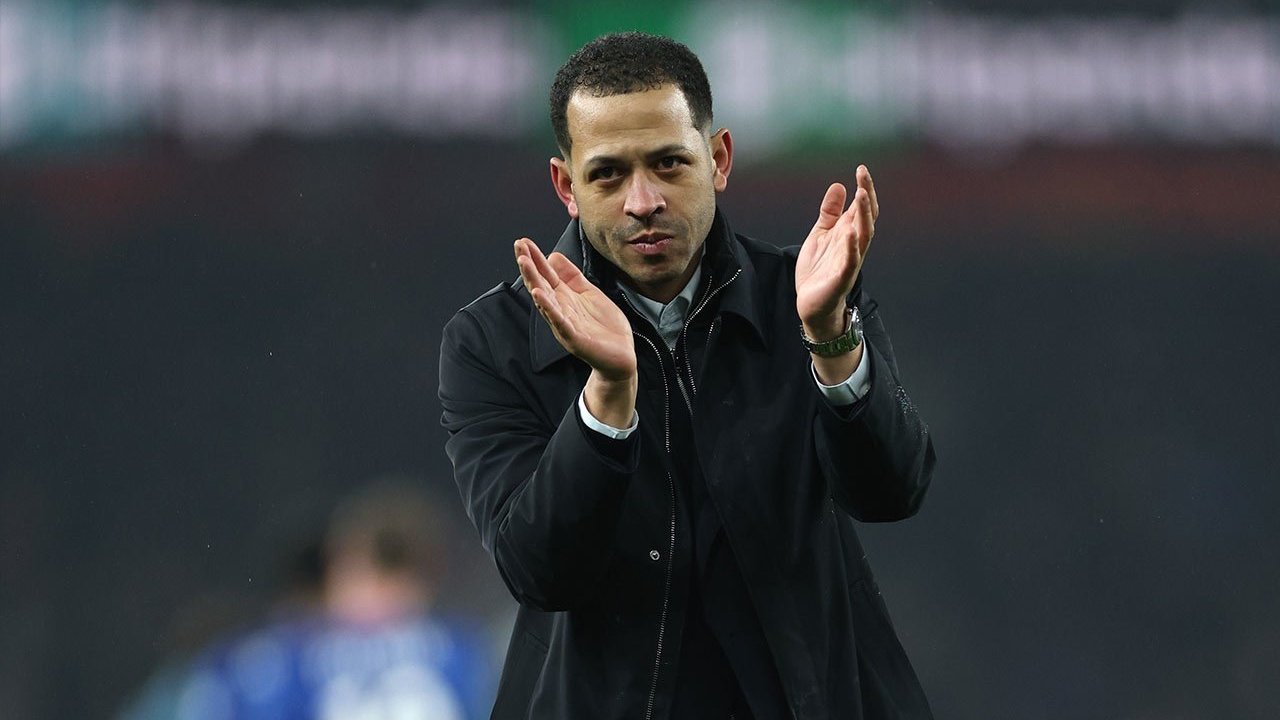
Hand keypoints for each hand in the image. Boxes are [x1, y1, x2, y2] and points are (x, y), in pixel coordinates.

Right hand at [515, 238, 636, 426]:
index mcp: (565, 298)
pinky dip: (549, 309)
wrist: (620, 357)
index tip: (523, 242)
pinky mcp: (574, 338)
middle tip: (518, 247)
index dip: (535, 258)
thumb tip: (553, 256)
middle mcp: (560, 310)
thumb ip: (572, 276)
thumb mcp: (589, 293)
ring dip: (534, 281)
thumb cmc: (605, 327)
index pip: (546, 274)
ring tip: (524, 264)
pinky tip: (540, 296)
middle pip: (540, 284)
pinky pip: (559, 322)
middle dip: (529, 265)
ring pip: (545, 301)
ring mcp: (565, 324)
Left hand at [795, 165, 878, 338]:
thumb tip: (839, 185)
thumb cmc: (819, 270)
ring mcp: (849, 261)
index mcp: (848, 233)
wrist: (812, 304)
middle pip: (866, 217)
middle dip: (866, 196)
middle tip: (863, 175)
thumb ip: (830, 212)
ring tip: (861, 196)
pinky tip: (850, 233)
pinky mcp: (841, 278)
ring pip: (863, 236)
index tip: (861, 169)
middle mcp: (853, 245)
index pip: (861, 207)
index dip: (864, 188)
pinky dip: (851, 247)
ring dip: (863, 216)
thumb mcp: (820, 235)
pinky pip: (850, 262)